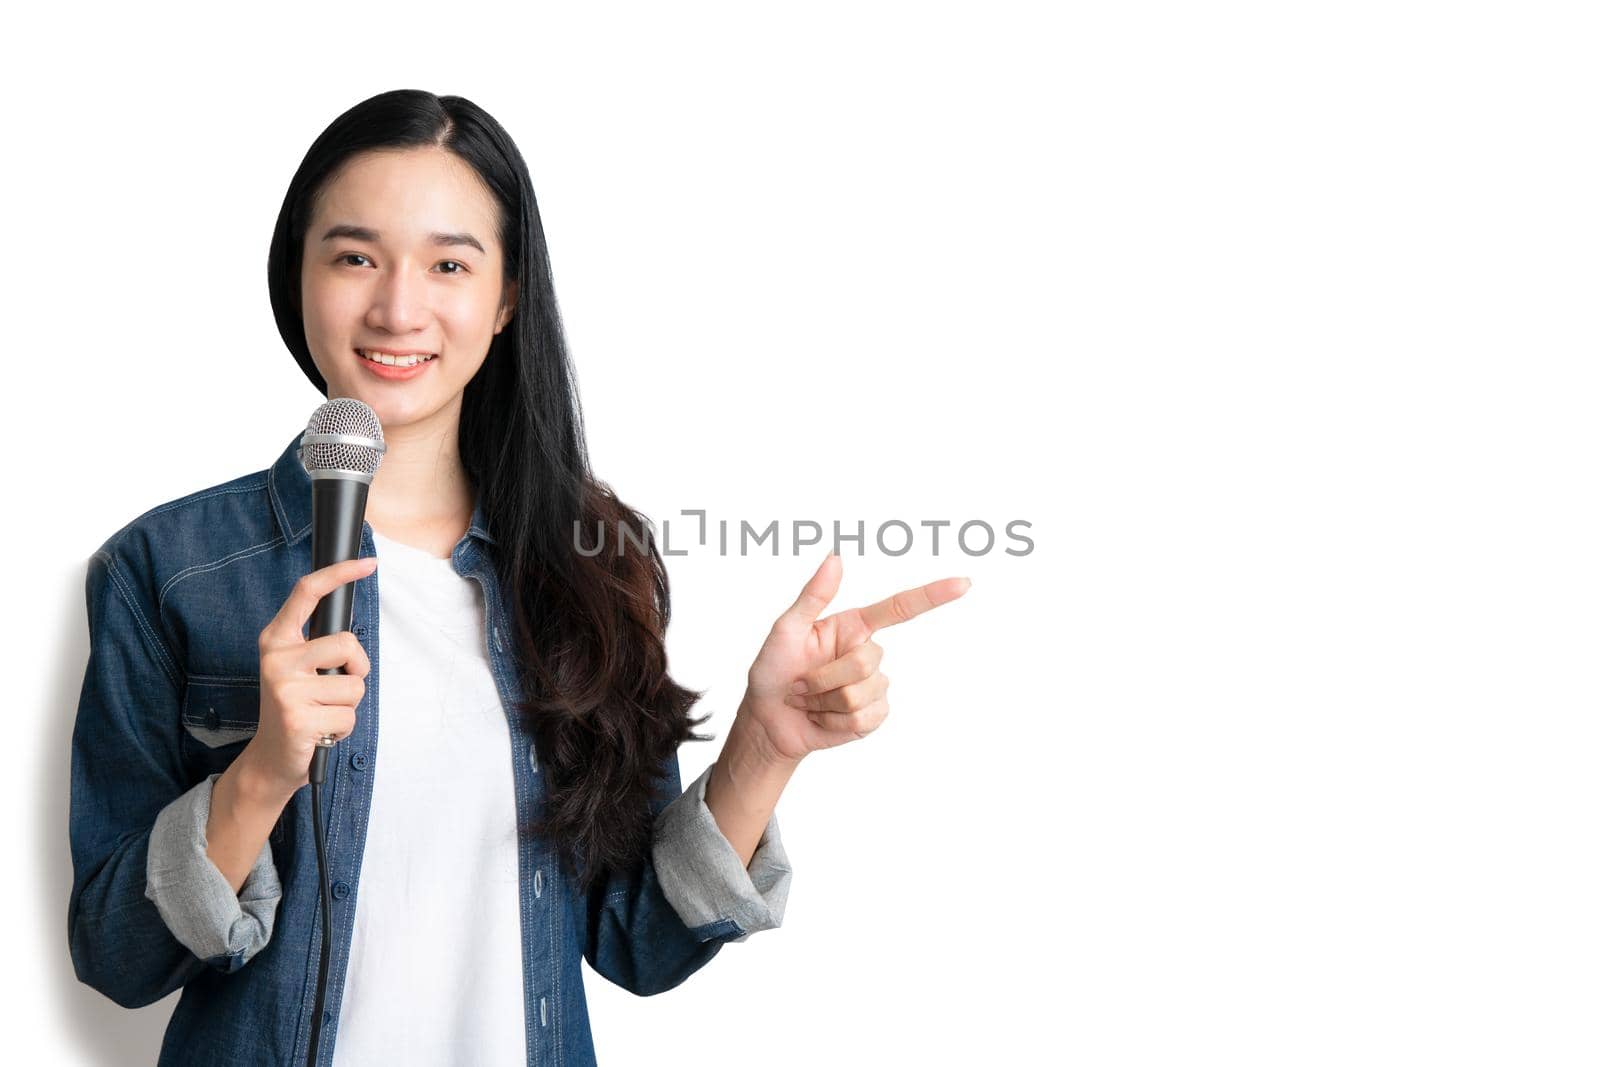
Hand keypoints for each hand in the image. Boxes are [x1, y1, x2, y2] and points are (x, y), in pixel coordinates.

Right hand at [244, 555, 376, 795]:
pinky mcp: (297, 718)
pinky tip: (320, 733)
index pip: (307, 593)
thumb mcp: (300, 669)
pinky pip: (348, 717)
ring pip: (355, 686)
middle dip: (356, 669)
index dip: (339, 574)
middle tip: (334, 689)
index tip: (368, 562)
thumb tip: (352, 636)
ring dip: (347, 706)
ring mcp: (285, 688)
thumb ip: (321, 647)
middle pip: (348, 644)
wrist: (271, 758)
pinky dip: (343, 729)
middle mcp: (277, 658)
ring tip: (322, 714)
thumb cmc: (296, 708)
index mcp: (277, 640)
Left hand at [740, 553, 970, 761]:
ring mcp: (873, 686)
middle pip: (867, 661)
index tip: (963, 584)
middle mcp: (867, 653)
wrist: (769, 720)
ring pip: (863, 693)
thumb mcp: (786, 629)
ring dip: (825, 702)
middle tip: (800, 685)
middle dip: (825, 678)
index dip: (932, 596)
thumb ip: (813, 595)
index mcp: (853, 626)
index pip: (899, 608)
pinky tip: (821, 718)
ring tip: (808, 701)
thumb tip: (835, 557)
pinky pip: (865, 718)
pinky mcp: (872, 716)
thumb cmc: (773, 670)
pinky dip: (834, 722)